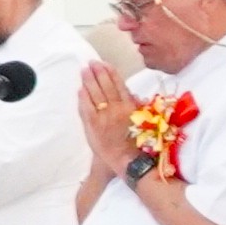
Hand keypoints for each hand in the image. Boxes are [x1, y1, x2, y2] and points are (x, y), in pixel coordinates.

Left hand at [76, 57, 134, 181]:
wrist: (128, 161)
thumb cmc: (139, 144)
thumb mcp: (144, 123)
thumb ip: (139, 108)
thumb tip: (135, 96)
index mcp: (130, 107)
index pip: (119, 85)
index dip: (111, 73)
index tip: (105, 64)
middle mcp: (117, 109)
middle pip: (105, 86)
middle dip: (98, 73)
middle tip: (91, 63)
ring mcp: (104, 116)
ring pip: (95, 94)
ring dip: (89, 81)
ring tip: (84, 71)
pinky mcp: (93, 125)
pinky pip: (86, 107)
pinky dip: (83, 97)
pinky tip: (81, 89)